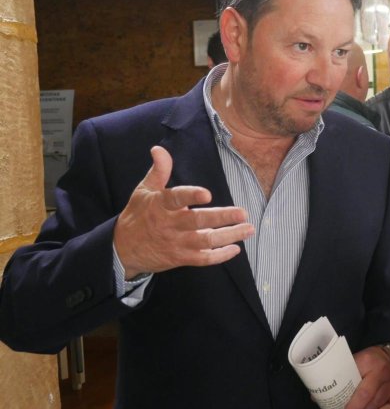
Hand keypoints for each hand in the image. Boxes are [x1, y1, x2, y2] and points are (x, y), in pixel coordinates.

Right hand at [114, 146, 254, 278]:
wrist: (123, 249)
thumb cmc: (138, 215)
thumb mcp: (144, 190)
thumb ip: (158, 171)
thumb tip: (159, 149)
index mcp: (160, 205)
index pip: (175, 198)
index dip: (191, 196)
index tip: (207, 194)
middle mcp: (170, 225)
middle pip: (198, 222)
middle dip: (222, 218)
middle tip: (243, 213)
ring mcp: (176, 243)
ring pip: (205, 241)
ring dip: (229, 236)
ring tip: (248, 229)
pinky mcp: (181, 258)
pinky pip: (203, 259)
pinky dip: (220, 256)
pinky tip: (235, 248)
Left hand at [339, 346, 389, 408]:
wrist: (386, 353)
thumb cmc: (366, 359)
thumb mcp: (352, 361)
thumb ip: (339, 376)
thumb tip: (316, 396)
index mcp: (367, 362)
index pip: (359, 388)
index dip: (350, 407)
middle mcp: (382, 371)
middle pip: (369, 398)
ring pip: (380, 402)